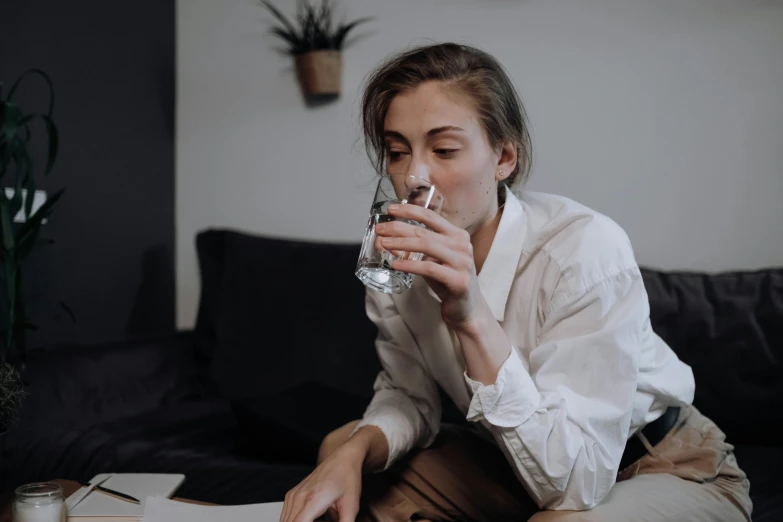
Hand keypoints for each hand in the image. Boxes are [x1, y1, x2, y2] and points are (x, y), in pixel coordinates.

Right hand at [280, 445, 362, 521]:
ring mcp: (293, 495)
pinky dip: (294, 521)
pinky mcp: (292, 494)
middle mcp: (299, 497)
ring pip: (285, 521)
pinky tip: (311, 519)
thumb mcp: (351, 507)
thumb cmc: (347, 478)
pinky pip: (286, 515)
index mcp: (313, 500)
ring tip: (319, 519)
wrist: (343, 459)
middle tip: (321, 521)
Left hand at [374, 203, 485, 327]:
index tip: (390, 209)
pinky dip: (410, 265)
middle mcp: (462, 245)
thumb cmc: (447, 281)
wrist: (467, 308)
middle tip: (379, 230)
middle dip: (398, 228)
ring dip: (401, 243)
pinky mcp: (459, 281)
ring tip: (383, 244)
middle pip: (424, 231)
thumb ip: (415, 250)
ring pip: (426, 246)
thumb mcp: (431, 261)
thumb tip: (387, 241)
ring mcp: (463, 262)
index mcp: (457, 235)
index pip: (430, 216)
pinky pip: (429, 269)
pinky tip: (396, 264)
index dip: (408, 210)